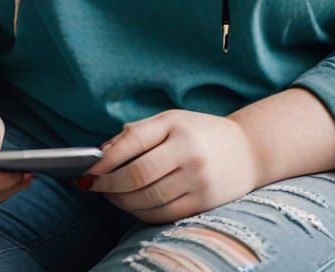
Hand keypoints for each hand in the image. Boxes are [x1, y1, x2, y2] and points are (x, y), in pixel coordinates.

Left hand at [82, 110, 259, 223]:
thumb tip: (101, 154)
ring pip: (146, 199)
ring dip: (121, 201)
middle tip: (93, 186)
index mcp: (176, 124)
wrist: (248, 150)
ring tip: (111, 195)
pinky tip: (133, 205)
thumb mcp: (172, 121)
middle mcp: (188, 151)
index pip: (132, 142)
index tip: (86, 169)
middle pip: (136, 176)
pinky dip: (141, 213)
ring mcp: (197, 179)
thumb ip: (137, 133)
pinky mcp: (203, 203)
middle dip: (108, 185)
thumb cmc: (200, 133)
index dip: (105, 159)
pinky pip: (162, 215)